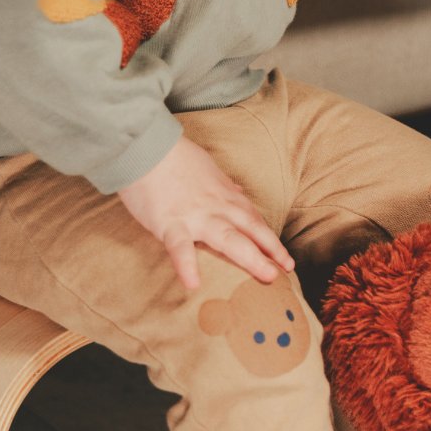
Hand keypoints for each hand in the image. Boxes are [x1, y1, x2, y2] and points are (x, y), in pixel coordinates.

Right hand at [117, 136, 293, 290]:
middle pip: (252, 231)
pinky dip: (186, 265)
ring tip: (268, 277)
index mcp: (226, 198)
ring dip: (251, 258)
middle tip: (286, 270)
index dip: (271, 242)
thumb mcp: (208, 169)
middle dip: (272, 251)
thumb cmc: (174, 158)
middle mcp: (218, 209)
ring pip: (229, 239)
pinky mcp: (170, 223)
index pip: (255, 222)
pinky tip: (193, 284)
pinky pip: (180, 248)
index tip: (285, 260)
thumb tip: (238, 193)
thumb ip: (224, 186)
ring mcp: (196, 217)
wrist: (145, 146)